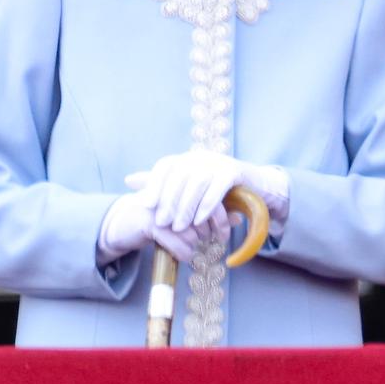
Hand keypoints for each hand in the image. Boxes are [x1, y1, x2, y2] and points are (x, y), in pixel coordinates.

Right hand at [97, 189, 231, 265]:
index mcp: (182, 187)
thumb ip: (210, 213)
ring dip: (193, 245)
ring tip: (187, 246)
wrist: (123, 224)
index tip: (222, 235)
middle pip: (204, 218)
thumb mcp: (183, 215)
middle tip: (204, 241)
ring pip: (193, 233)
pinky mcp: (152, 222)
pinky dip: (183, 253)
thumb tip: (238, 217)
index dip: (221, 220)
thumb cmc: (158, 218)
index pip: (212, 200)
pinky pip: (179, 244)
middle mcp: (173, 194)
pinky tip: (182, 254)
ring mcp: (162, 207)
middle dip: (208, 234)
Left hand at [125, 151, 289, 231]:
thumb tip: (129, 180)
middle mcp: (200, 156)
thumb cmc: (217, 192)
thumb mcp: (188, 189)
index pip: (165, 166)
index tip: (145, 204)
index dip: (154, 184)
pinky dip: (207, 206)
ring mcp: (218, 161)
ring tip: (180, 227)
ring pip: (196, 183)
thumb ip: (162, 185)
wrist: (255, 188)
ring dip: (186, 207)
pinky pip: (217, 188)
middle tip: (162, 223)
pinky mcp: (234, 171)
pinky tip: (200, 222)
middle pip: (179, 176)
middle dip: (169, 202)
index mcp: (187, 158)